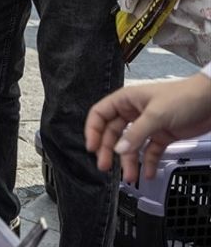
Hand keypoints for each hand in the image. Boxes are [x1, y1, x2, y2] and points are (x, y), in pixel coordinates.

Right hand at [84, 72, 210, 182]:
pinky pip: (150, 151)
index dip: (93, 131)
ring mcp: (148, 125)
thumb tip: (118, 150)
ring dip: (129, 161)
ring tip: (130, 177)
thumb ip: (136, 134)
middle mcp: (133, 112)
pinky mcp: (162, 135)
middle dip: (109, 151)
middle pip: (113, 134)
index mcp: (126, 100)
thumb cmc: (183, 97)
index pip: (100, 115)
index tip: (92, 148)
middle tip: (106, 167)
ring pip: (131, 146)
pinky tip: (148, 174)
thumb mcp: (156, 115)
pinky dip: (148, 163)